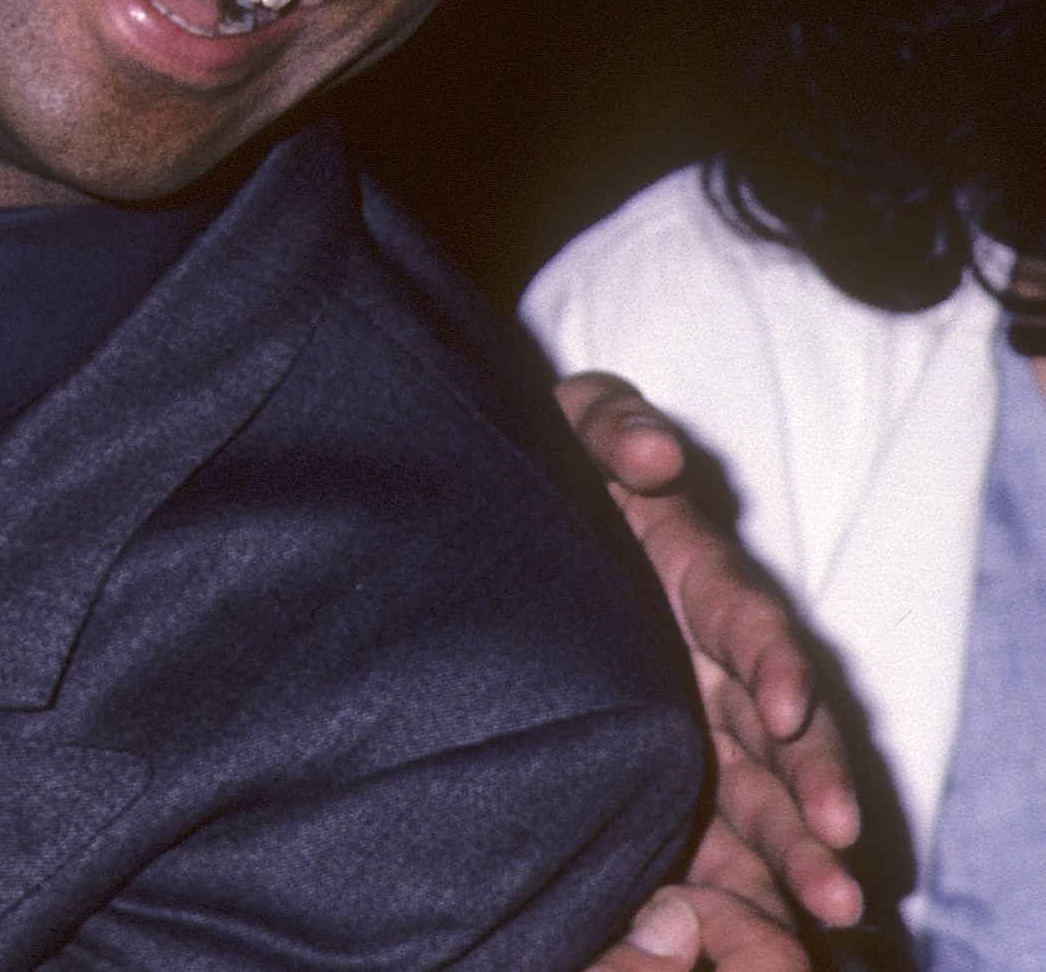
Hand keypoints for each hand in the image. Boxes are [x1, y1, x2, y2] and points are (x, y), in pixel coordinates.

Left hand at [559, 371, 864, 961]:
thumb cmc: (557, 459)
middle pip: (776, 723)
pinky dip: (743, 860)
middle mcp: (709, 651)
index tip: (785, 707)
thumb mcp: (576, 424)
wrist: (500, 503)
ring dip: (798, 839)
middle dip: (813, 782)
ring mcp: (692, 707)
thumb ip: (613, 425)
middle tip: (839, 844)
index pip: (744, 620)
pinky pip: (711, 812)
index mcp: (694, 575)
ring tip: (832, 899)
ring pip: (760, 779)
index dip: (768, 660)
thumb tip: (651, 455)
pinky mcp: (660, 749)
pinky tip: (769, 913)